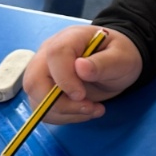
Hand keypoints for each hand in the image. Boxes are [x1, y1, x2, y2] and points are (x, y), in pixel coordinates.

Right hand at [23, 26, 142, 123]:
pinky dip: (64, 116)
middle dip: (59, 103)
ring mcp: (43, 72)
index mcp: (70, 38)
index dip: (64, 78)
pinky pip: (43, 109)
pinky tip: (84, 111)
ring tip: (93, 109)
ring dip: (64, 112)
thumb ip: (103, 63)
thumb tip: (80, 67)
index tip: (81, 95)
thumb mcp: (121, 58)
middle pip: (35, 81)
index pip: (55, 55)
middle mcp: (49, 53)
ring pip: (36, 99)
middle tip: (88, 107)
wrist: (116, 63)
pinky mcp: (44, 89)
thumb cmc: (119, 56)